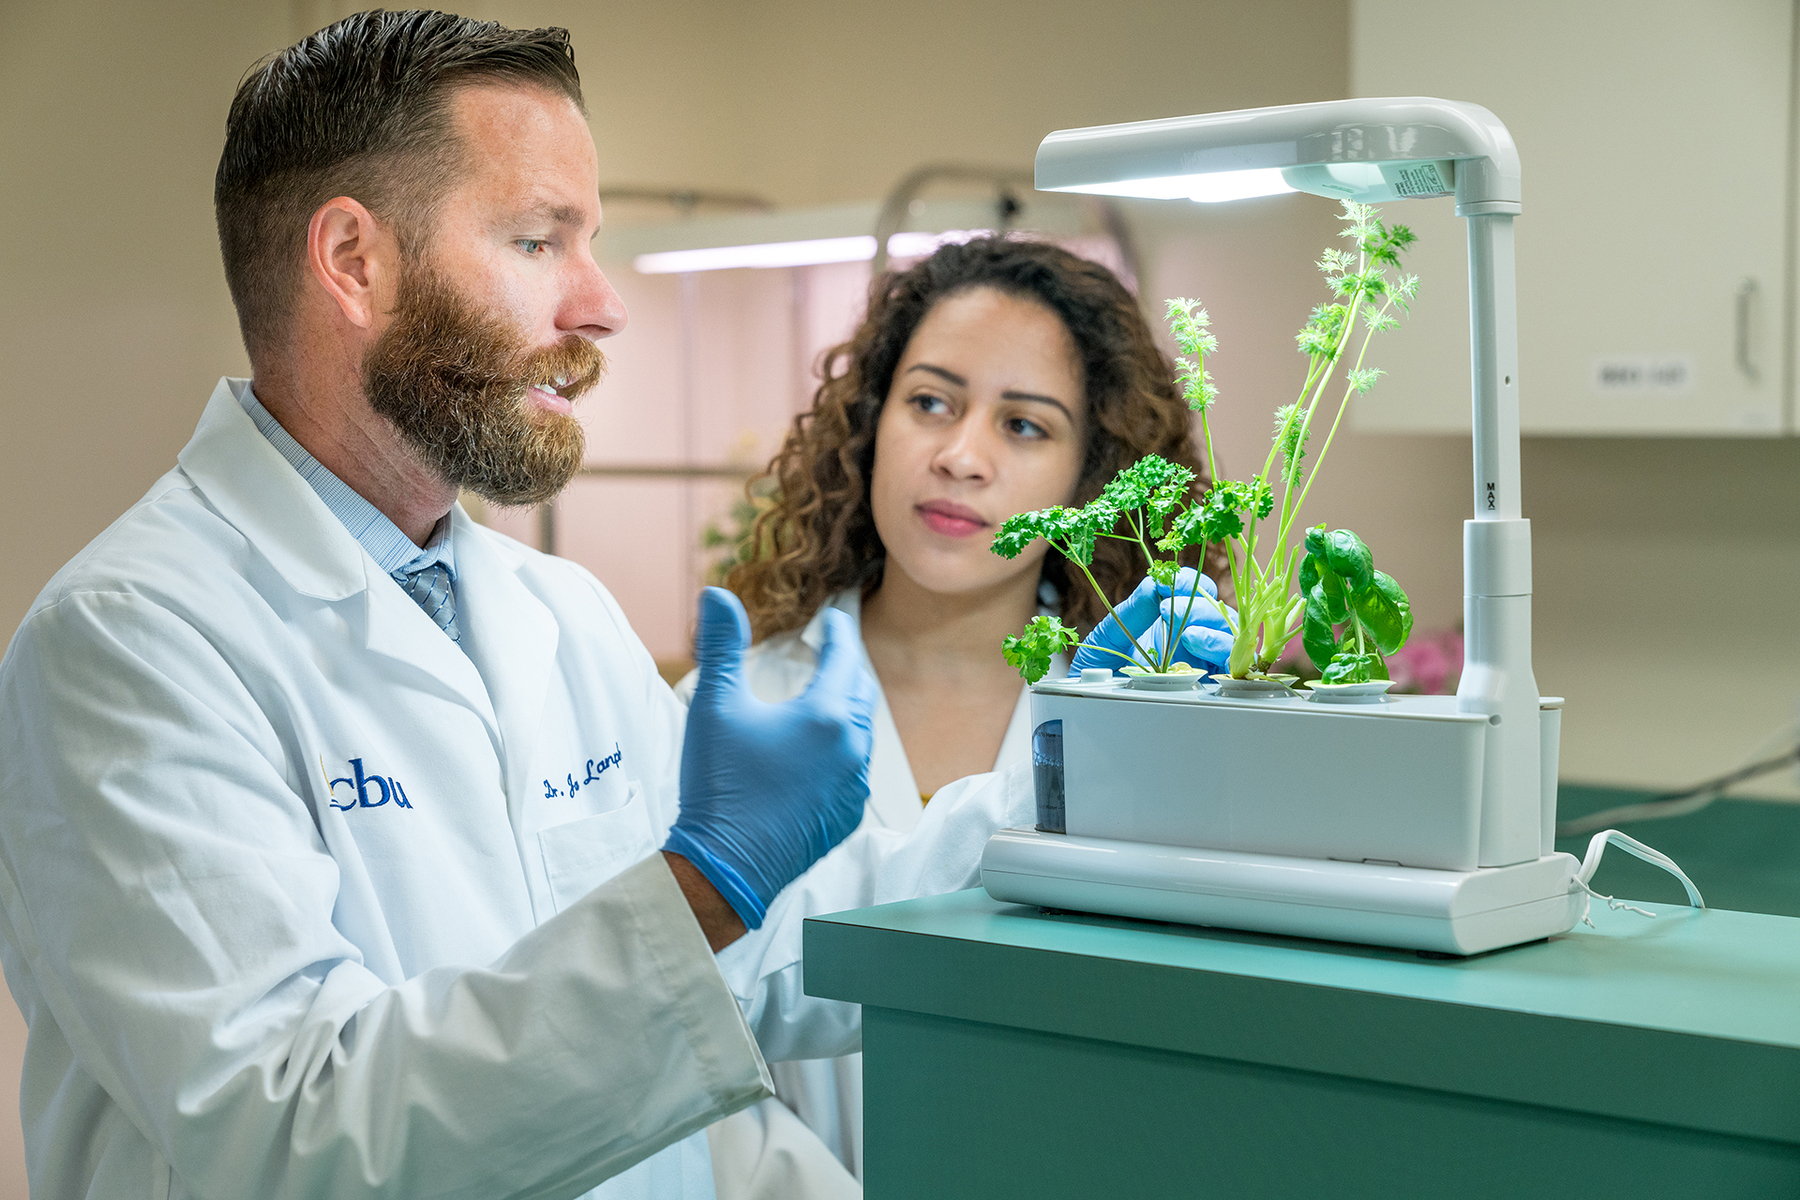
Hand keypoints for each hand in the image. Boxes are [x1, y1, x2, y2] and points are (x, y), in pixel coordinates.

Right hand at [664, 588, 875, 928]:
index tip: (832, 617)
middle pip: (860, 692)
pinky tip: (822, 748)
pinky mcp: (847, 815)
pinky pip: (857, 768)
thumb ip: (722, 645)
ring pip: (862, 731)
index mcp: (826, 717)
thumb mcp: (715, 707)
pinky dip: (844, 746)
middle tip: (832, 649)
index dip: (840, 632)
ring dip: (847, 706)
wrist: (725, 868)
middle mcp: (851, 750)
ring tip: (825, 693)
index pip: (846, 658)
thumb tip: (718, 594)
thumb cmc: (720, 786)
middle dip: (847, 666)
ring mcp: (854, 787)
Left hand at [1070, 568, 1232, 675]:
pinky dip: (1223, 654)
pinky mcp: (1208, 685)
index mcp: (1172, 619)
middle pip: (1219, 614)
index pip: (1198, 590)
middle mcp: (1192, 637)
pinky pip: (1232, 667)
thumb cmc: (1102, 668)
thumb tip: (1157, 583)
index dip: (1189, 583)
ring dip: (1212, 632)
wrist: (1094, 703)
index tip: (1168, 584)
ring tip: (1185, 634)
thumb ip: (1136, 607)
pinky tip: (1198, 649)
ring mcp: (1202, 660)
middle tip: (1169, 610)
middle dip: (1200, 608)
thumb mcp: (1112, 633)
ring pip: (1229, 638)